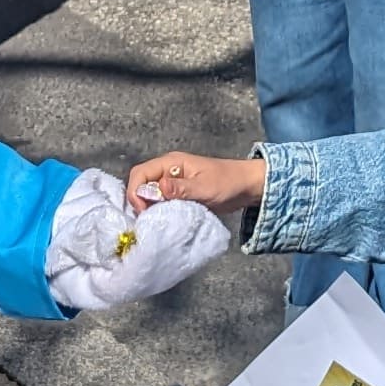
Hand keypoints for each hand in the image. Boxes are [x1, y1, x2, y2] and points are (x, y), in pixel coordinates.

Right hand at [126, 150, 264, 221]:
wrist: (247, 187)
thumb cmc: (228, 182)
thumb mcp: (204, 187)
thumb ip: (181, 189)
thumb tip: (158, 188)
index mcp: (171, 162)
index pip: (140, 173)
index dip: (136, 191)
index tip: (143, 210)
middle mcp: (168, 171)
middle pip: (141, 184)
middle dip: (140, 201)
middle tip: (148, 220)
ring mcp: (173, 183)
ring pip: (150, 195)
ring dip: (149, 208)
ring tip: (155, 223)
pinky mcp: (179, 195)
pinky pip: (161, 202)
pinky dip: (159, 211)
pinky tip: (164, 222)